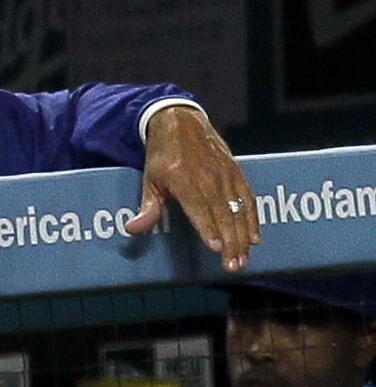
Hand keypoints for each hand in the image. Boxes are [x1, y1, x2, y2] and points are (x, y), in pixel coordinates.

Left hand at [125, 105, 258, 271]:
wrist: (181, 121)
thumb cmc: (162, 154)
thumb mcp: (149, 178)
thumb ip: (147, 206)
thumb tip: (132, 229)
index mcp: (182, 178)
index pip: (198, 207)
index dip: (208, 227)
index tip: (215, 247)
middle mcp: (207, 176)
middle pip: (222, 213)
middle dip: (229, 242)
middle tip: (232, 265)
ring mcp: (225, 174)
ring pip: (238, 210)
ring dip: (242, 236)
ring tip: (242, 259)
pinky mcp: (237, 172)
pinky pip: (248, 198)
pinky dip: (253, 219)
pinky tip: (254, 238)